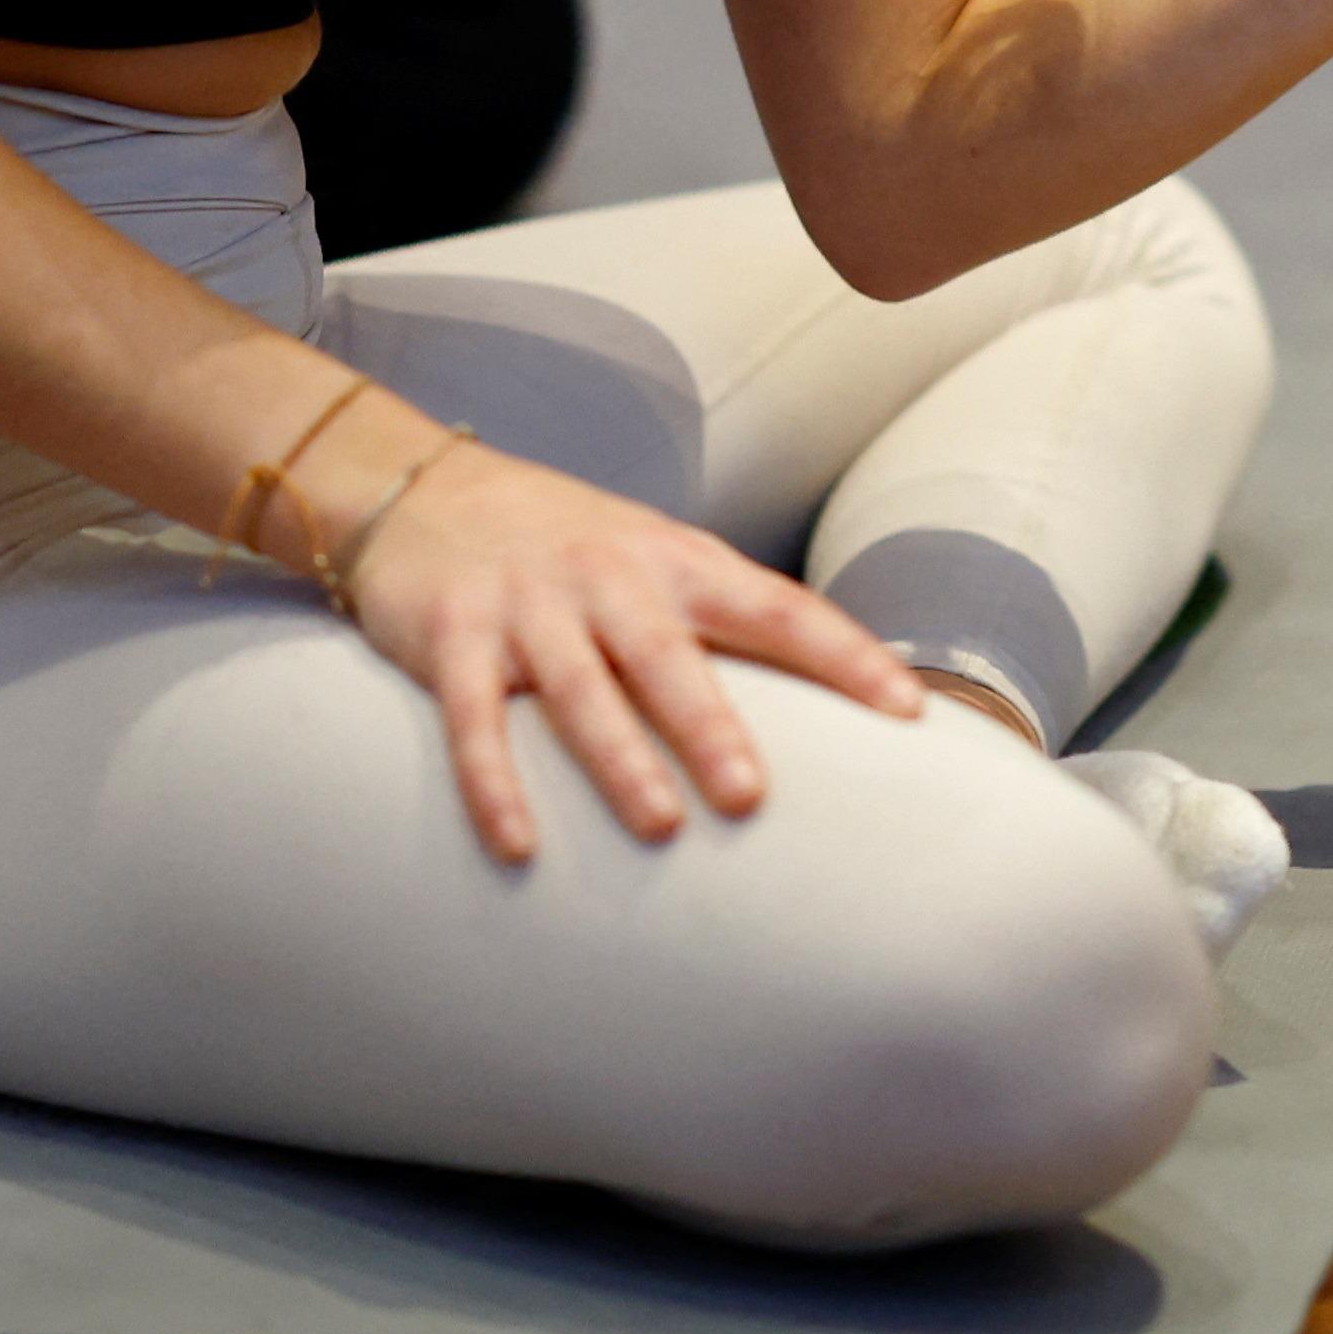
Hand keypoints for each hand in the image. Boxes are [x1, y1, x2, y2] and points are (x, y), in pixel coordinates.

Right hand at [312, 433, 926, 862]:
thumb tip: (830, 701)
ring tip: (660, 825)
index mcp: (676, 560)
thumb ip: (725, 616)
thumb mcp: (655, 556)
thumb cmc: (568, 544)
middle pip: (670, 656)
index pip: (777, 608)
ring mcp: (529, 606)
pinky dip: (494, 782)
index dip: (845, 657)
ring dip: (620, 760)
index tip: (907, 712)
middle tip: (752, 798)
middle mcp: (608, 577)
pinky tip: (519, 844)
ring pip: (580, 690)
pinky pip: (474, 719)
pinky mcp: (453, 636)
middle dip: (712, 726)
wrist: (425, 489)